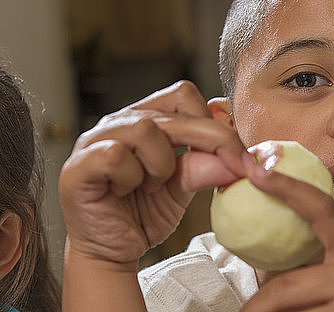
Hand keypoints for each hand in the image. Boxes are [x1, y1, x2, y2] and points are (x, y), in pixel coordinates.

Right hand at [60, 81, 249, 265]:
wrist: (111, 252)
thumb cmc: (143, 214)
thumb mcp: (184, 188)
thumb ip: (205, 165)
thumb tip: (237, 152)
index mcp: (147, 119)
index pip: (185, 96)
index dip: (216, 122)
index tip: (239, 155)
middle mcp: (121, 121)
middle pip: (175, 110)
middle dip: (211, 141)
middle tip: (232, 168)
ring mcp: (96, 140)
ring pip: (146, 129)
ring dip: (162, 164)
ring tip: (155, 185)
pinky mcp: (79, 165)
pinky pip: (116, 155)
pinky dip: (132, 177)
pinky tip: (128, 191)